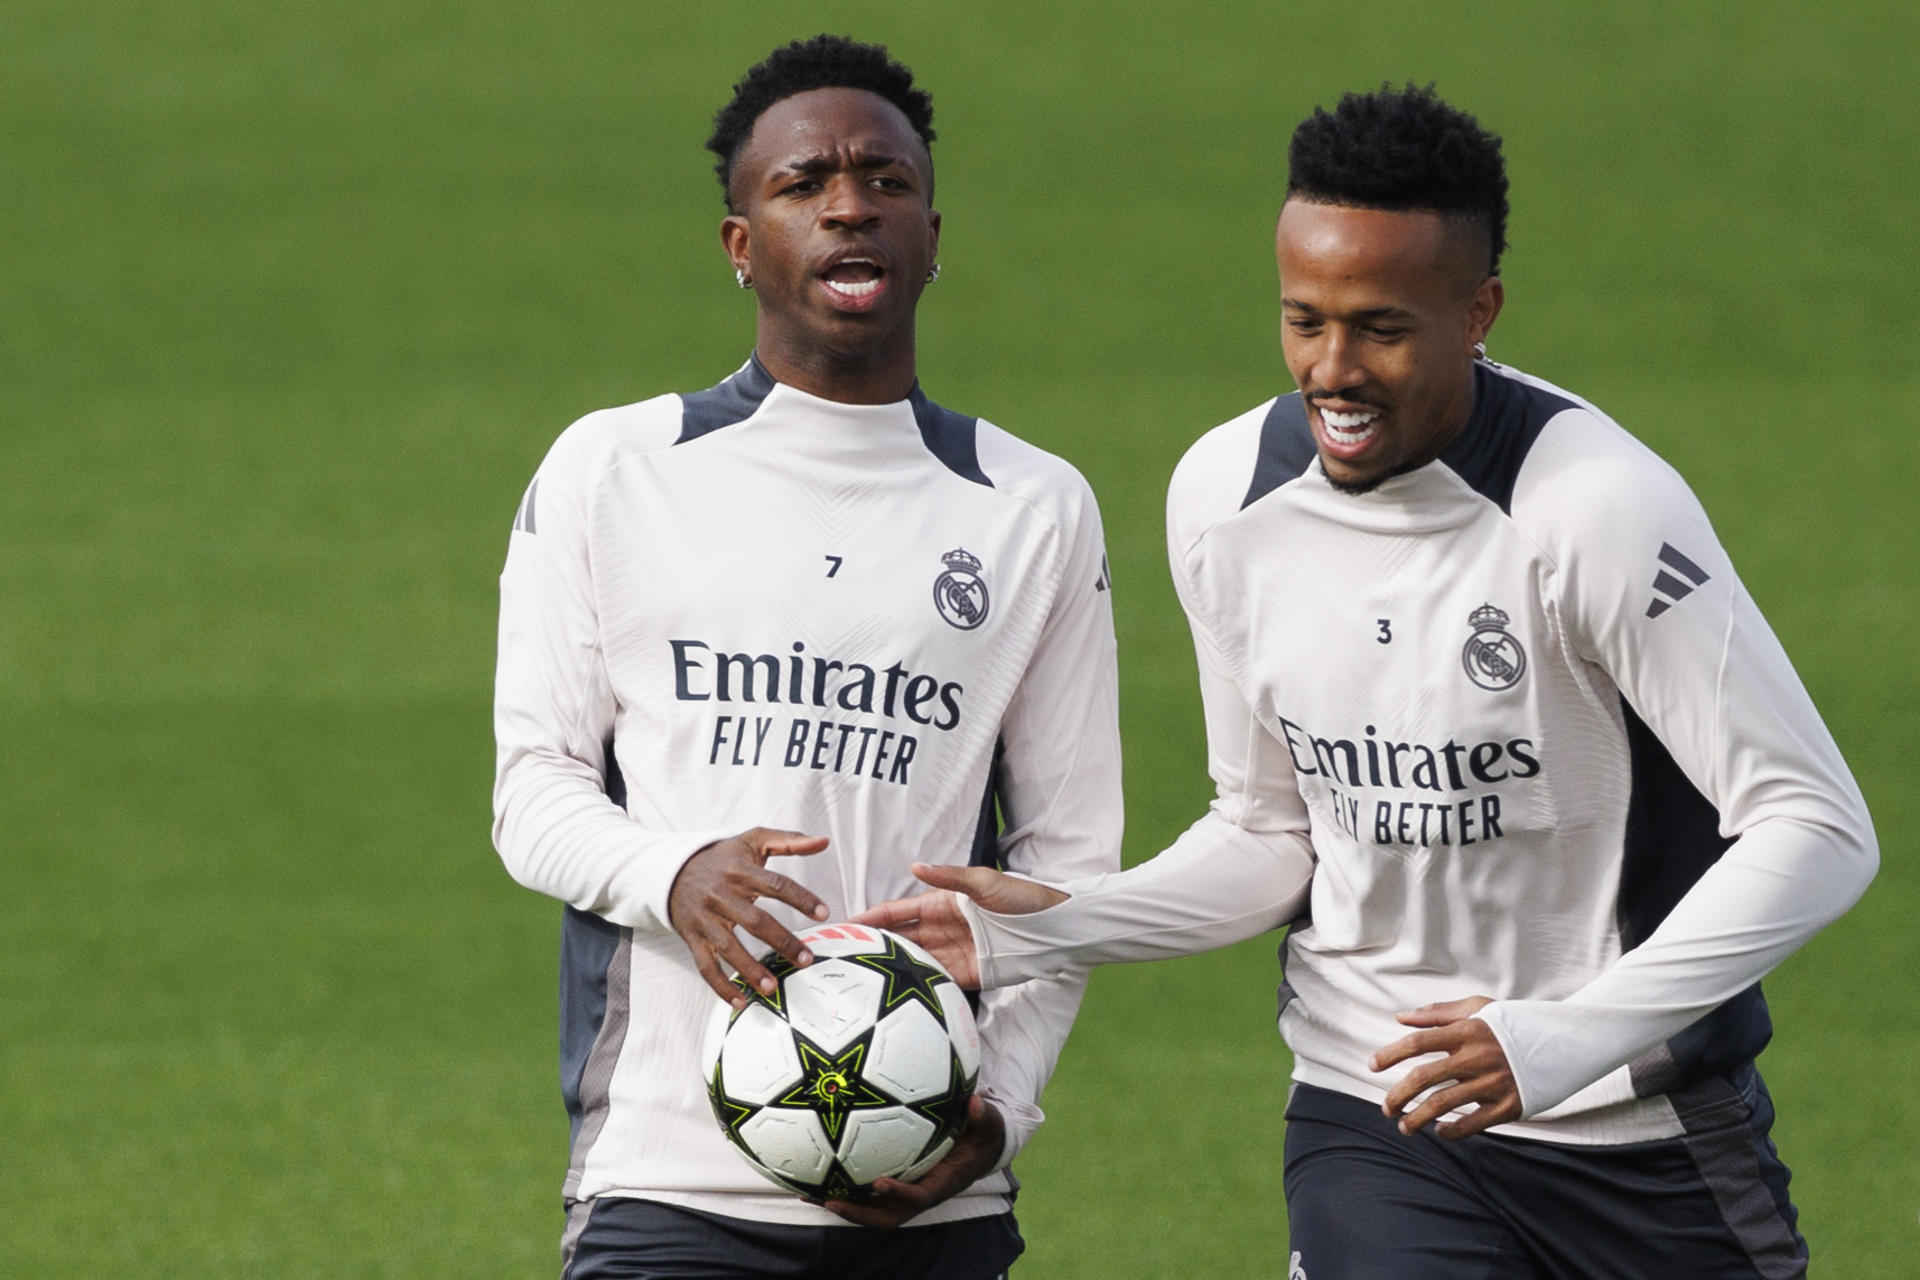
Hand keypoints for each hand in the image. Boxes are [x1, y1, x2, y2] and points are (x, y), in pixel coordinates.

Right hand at [667, 827, 830, 1005]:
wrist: (673, 870)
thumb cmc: (724, 857)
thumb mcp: (753, 840)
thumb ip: (789, 840)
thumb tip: (824, 841)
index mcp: (740, 871)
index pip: (775, 884)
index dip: (801, 898)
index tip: (824, 914)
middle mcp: (721, 895)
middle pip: (754, 921)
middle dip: (782, 941)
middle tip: (806, 959)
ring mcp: (705, 919)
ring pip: (728, 947)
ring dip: (749, 970)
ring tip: (773, 987)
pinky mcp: (693, 938)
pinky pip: (705, 966)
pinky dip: (721, 986)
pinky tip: (740, 1003)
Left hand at [817, 1095, 1007, 1227]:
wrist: (980, 1148)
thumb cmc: (983, 1134)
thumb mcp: (989, 1124)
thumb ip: (983, 1116)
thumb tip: (975, 1103)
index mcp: (944, 1183)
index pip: (920, 1197)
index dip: (900, 1194)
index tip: (880, 1183)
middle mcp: (922, 1193)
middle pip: (887, 1215)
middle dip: (858, 1213)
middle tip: (830, 1200)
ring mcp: (907, 1191)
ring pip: (872, 1208)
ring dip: (841, 1204)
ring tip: (807, 1193)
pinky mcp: (896, 1183)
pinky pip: (867, 1193)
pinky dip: (842, 1188)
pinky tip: (816, 1172)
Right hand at [851, 862, 1068, 988]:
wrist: (1053, 929)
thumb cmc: (1020, 898)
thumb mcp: (984, 882)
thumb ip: (949, 877)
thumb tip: (916, 866)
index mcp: (940, 903)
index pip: (896, 912)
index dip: (870, 918)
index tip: (843, 926)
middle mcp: (940, 929)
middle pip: (898, 939)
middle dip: (871, 947)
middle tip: (841, 959)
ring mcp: (950, 953)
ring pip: (911, 961)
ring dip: (888, 969)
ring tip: (859, 981)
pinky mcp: (964, 975)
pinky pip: (932, 981)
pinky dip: (914, 986)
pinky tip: (894, 995)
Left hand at [1369, 996, 1521, 1139]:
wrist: (1561, 1043)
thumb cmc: (1511, 1024)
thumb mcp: (1478, 1008)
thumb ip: (1438, 1013)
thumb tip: (1401, 1018)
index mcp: (1466, 1032)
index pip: (1417, 1043)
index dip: (1390, 1055)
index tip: (1372, 1066)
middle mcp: (1476, 1058)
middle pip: (1423, 1078)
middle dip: (1397, 1096)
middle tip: (1385, 1107)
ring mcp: (1492, 1084)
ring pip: (1442, 1105)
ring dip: (1416, 1119)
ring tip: (1403, 1126)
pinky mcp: (1507, 1106)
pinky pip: (1472, 1124)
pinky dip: (1451, 1131)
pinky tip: (1438, 1131)